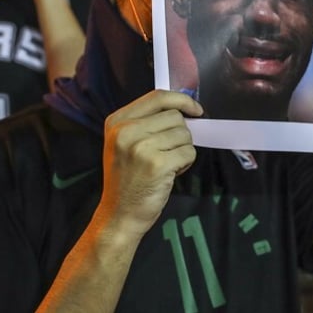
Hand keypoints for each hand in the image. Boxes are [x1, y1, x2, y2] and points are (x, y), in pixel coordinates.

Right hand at [99, 90, 201, 235]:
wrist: (119, 215)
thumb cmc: (127, 179)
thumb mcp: (124, 143)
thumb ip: (146, 122)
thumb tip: (184, 108)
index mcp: (117, 121)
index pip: (158, 97)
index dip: (182, 100)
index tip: (195, 109)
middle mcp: (126, 131)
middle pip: (175, 116)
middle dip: (181, 134)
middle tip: (168, 153)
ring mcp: (141, 147)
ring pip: (184, 134)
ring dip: (183, 150)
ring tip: (166, 165)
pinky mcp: (157, 164)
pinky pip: (189, 152)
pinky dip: (186, 162)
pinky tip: (170, 173)